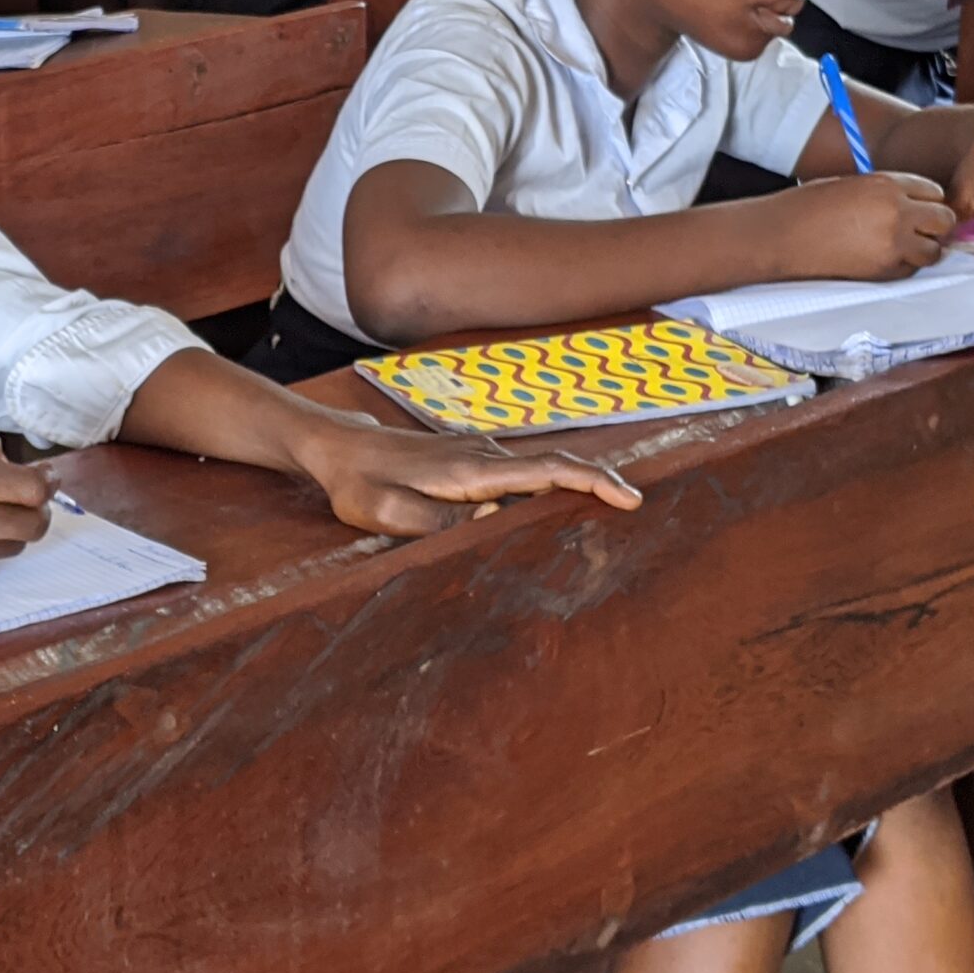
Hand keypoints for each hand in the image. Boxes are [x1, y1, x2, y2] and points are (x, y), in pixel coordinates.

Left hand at [288, 415, 641, 536]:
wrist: (338, 450)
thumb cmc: (360, 485)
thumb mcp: (390, 514)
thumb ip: (441, 522)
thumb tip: (496, 522)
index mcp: (472, 470)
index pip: (547, 470)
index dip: (593, 481)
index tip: (630, 498)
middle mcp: (484, 455)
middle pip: (555, 467)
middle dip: (599, 485)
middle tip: (635, 512)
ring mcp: (478, 454)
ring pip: (540, 471)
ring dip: (575, 487)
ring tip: (608, 516)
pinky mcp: (470, 461)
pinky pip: (520, 474)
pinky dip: (547, 487)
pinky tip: (555, 509)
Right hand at [782, 171, 956, 280]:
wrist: (781, 236)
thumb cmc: (808, 207)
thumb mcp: (851, 185)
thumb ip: (885, 192)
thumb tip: (912, 204)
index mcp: (887, 184)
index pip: (934, 191)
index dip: (925, 201)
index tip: (916, 209)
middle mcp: (897, 212)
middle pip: (944, 219)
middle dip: (934, 225)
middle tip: (915, 230)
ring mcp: (893, 243)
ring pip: (935, 250)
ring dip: (922, 249)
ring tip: (898, 247)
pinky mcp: (884, 270)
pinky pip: (911, 270)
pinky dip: (903, 266)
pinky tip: (880, 259)